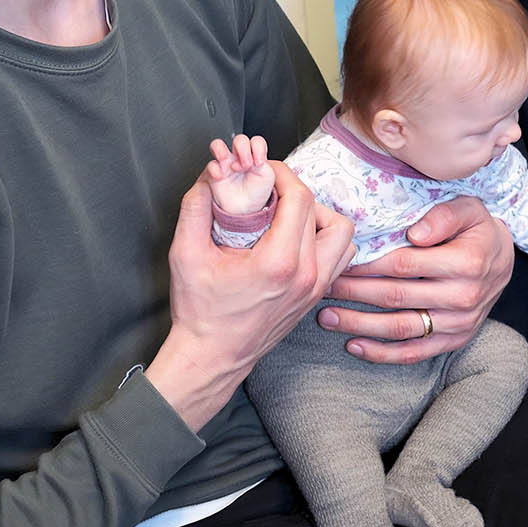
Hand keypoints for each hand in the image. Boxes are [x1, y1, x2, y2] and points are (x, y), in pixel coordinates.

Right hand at [148, 163, 356, 429]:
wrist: (213, 356)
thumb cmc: (199, 310)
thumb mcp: (185, 253)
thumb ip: (196, 206)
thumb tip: (211, 173)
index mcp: (278, 262)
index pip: (300, 199)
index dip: (283, 175)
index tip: (264, 170)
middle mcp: (307, 274)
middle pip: (320, 210)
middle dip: (294, 191)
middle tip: (269, 191)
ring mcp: (317, 286)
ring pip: (342, 233)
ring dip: (319, 215)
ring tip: (287, 215)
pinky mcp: (318, 294)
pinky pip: (340, 255)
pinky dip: (326, 239)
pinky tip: (296, 238)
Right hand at [202, 134, 274, 217]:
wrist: (245, 209)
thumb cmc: (257, 192)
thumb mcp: (268, 177)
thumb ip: (266, 165)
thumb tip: (257, 159)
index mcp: (254, 156)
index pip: (255, 142)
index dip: (257, 147)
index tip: (259, 161)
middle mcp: (240, 157)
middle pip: (239, 140)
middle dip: (243, 149)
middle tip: (246, 164)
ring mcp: (227, 164)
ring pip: (218, 145)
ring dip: (222, 150)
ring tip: (229, 164)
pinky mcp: (216, 173)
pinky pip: (211, 165)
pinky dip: (215, 169)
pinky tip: (221, 176)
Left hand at [326, 196, 514, 364]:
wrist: (504, 262)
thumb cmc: (478, 231)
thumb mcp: (470, 210)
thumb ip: (443, 216)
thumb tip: (415, 233)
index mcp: (467, 263)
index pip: (404, 265)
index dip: (368, 264)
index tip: (340, 261)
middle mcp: (464, 297)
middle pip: (396, 296)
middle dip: (354, 292)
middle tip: (323, 286)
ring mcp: (459, 324)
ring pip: (399, 328)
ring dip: (359, 324)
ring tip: (327, 317)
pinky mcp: (453, 341)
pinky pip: (413, 353)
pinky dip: (381, 353)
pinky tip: (353, 346)